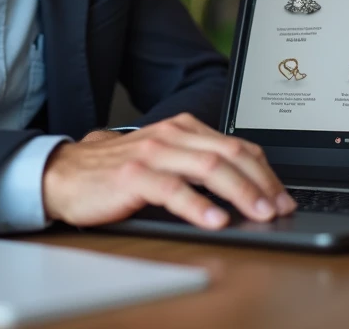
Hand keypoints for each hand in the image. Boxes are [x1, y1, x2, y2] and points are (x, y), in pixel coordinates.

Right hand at [41, 112, 295, 229]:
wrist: (64, 174)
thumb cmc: (116, 171)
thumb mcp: (164, 160)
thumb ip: (197, 166)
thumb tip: (245, 190)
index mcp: (183, 128)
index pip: (237, 145)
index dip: (266, 171)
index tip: (284, 196)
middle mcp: (171, 135)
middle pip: (230, 154)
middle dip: (262, 182)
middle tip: (281, 207)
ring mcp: (152, 153)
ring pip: (209, 168)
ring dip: (241, 192)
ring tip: (260, 213)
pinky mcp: (133, 176)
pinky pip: (173, 189)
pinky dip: (198, 205)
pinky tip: (215, 220)